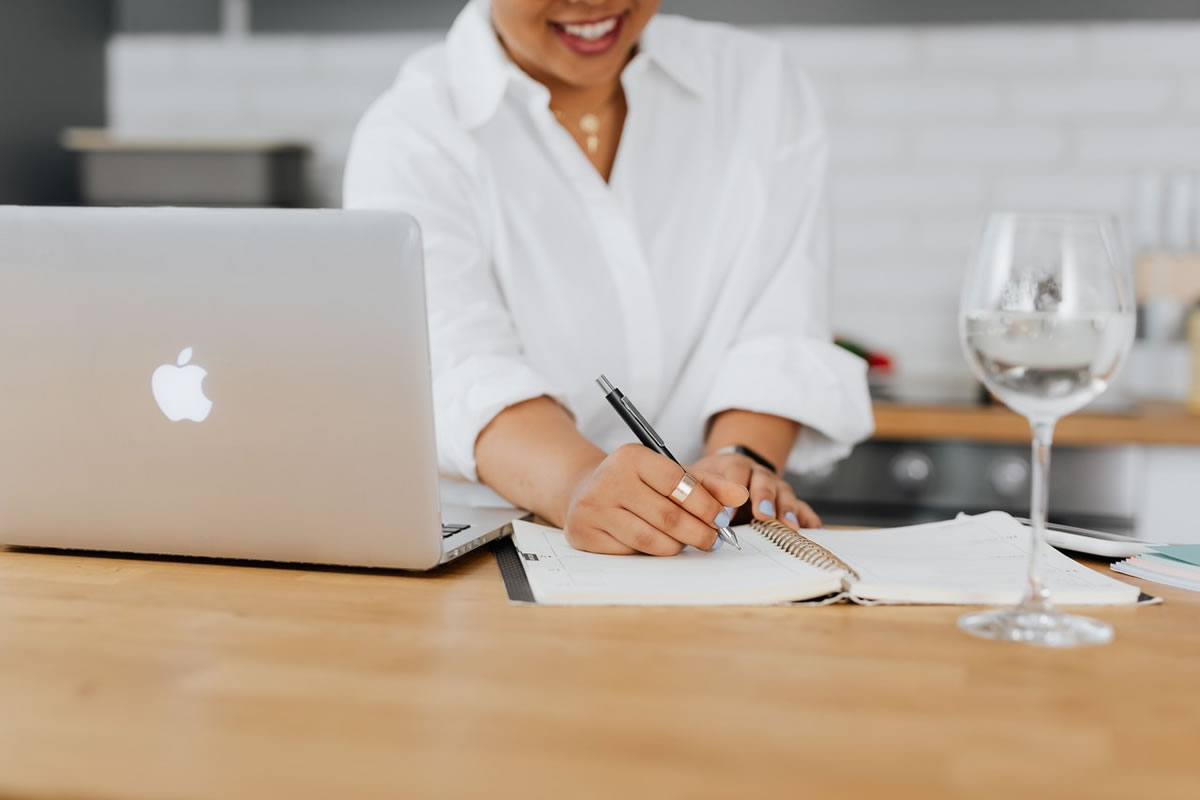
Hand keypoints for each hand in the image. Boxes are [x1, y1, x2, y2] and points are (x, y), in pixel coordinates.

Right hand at [564, 444, 749, 555]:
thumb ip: (706, 484)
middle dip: (699, 532)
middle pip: (667, 516)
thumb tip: (740, 497)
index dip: (706, 504)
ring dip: (677, 546)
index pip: (678, 483)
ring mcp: (593, 508)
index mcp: (631, 457)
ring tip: (688, 543)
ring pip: (650, 539)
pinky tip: (659, 546)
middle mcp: (608, 479)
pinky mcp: (584, 534)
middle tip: (714, 540)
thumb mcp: (667, 474)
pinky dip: (650, 553)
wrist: (584, 490)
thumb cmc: (635, 483)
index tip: (723, 519)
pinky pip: (630, 553)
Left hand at [689, 452, 819, 530]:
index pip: (735, 473)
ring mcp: (775, 486)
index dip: (732, 491)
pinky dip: (808, 516)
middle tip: (762, 514)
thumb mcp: (697, 479)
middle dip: (764, 497)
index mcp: (733, 466)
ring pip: (784, 492)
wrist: (731, 471)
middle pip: (764, 480)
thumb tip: (676, 507)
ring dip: (787, 508)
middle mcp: (757, 473)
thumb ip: (692, 490)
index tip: (726, 513)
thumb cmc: (709, 482)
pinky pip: (801, 506)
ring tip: (789, 525)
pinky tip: (813, 527)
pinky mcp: (787, 501)